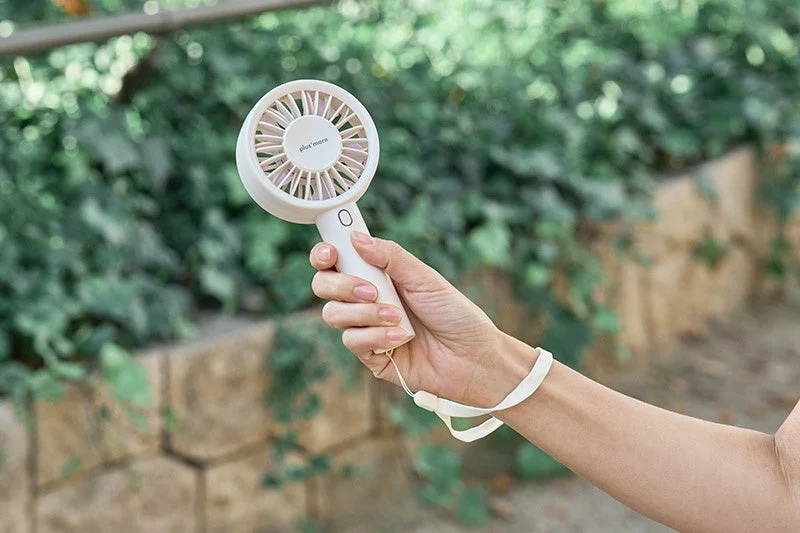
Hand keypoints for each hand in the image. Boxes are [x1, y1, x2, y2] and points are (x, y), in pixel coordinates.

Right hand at [309, 231, 537, 406]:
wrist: (474, 358)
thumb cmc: (456, 315)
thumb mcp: (425, 279)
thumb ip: (391, 257)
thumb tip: (356, 237)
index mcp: (378, 276)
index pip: (336, 261)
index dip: (324, 255)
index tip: (331, 254)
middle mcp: (366, 300)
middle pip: (323, 286)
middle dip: (341, 285)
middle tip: (371, 290)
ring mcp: (366, 328)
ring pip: (333, 314)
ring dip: (364, 313)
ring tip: (396, 317)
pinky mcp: (371, 356)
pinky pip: (352, 341)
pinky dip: (376, 335)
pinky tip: (401, 337)